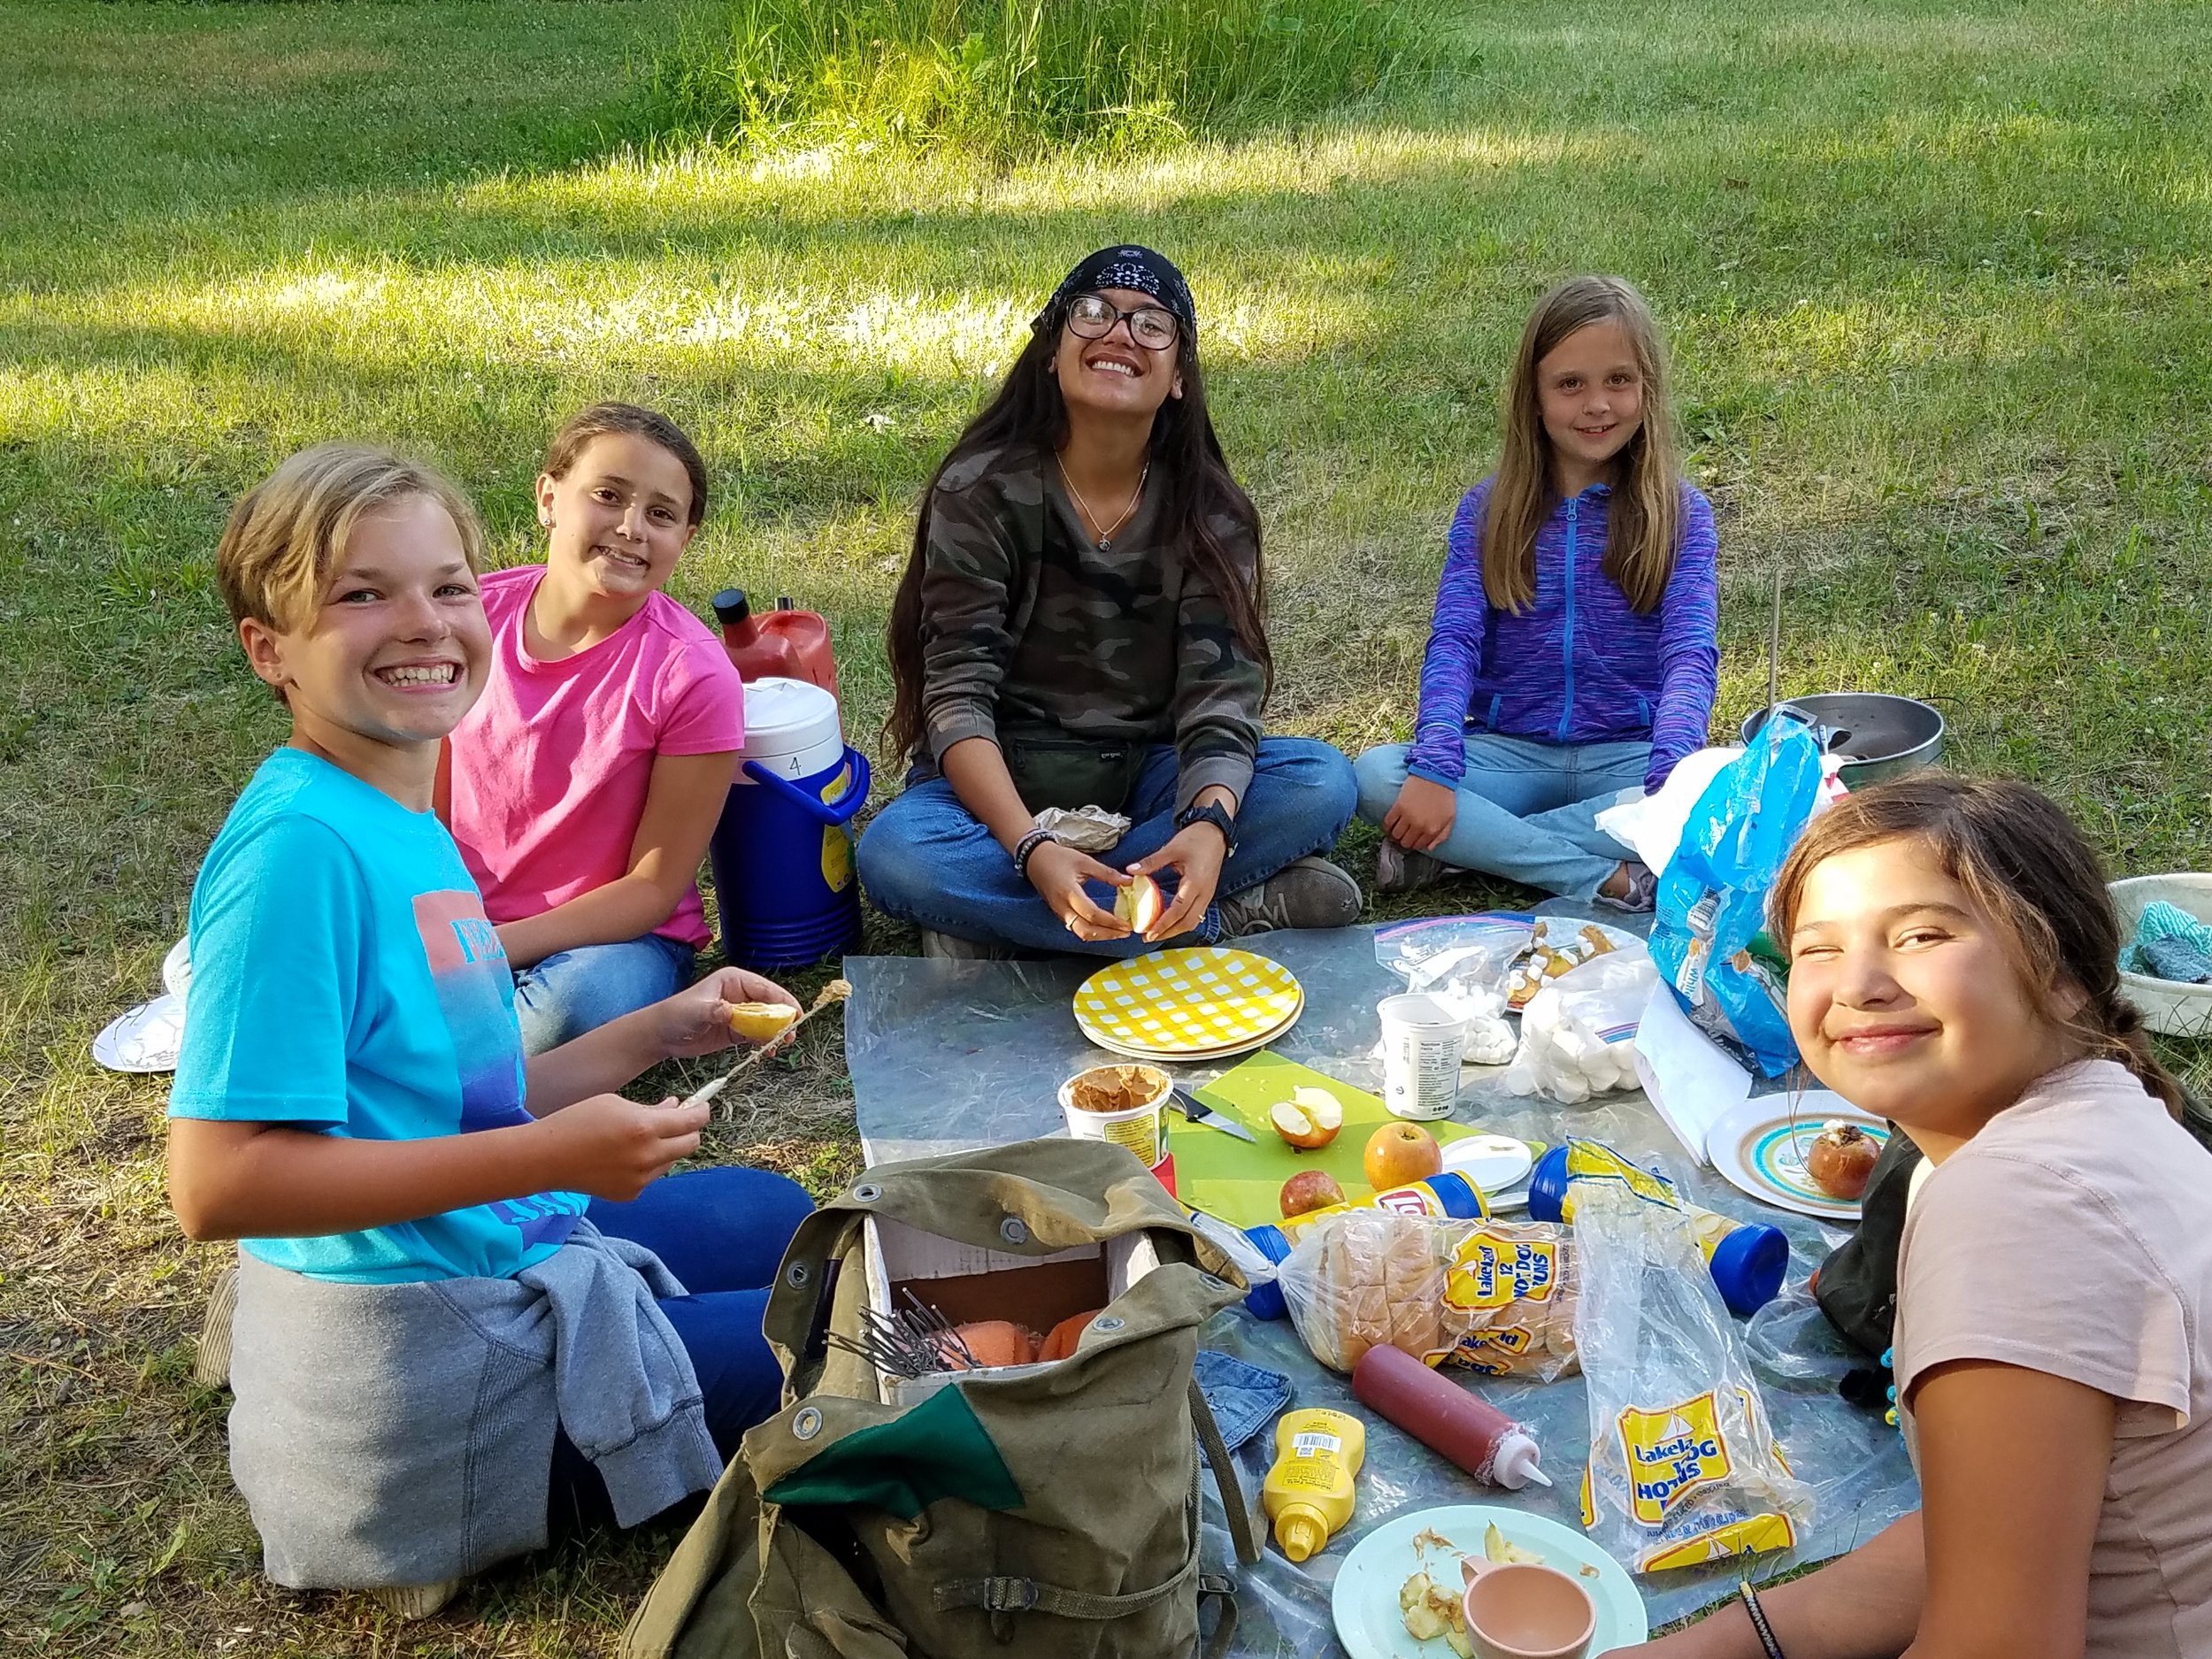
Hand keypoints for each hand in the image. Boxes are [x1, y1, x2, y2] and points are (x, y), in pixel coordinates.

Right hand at [535, 1093, 707, 1201]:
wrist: (547, 1157)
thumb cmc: (578, 1121)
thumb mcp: (616, 1104)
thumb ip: (652, 1108)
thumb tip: (676, 1107)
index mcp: (645, 1128)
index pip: (691, 1122)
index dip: (700, 1111)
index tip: (701, 1107)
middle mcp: (648, 1156)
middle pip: (690, 1144)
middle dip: (689, 1131)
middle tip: (677, 1122)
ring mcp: (641, 1179)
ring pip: (672, 1161)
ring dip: (666, 1148)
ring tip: (639, 1139)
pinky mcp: (631, 1194)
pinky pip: (652, 1176)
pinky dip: (647, 1165)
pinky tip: (623, 1158)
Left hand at [654, 967, 802, 1059]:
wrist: (661, 1035)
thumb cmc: (676, 1014)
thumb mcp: (696, 1009)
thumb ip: (714, 1009)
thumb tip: (729, 1011)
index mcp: (734, 980)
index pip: (765, 989)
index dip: (782, 1001)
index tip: (795, 1014)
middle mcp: (740, 994)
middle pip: (771, 1005)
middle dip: (783, 1019)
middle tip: (790, 1034)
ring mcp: (740, 1013)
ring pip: (767, 1022)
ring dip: (776, 1033)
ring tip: (781, 1045)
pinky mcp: (736, 1031)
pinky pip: (757, 1035)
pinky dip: (765, 1043)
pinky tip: (768, 1052)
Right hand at [1025, 840, 1131, 941]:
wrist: (1035, 859)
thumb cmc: (1059, 858)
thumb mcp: (1085, 861)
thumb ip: (1107, 873)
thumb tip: (1129, 881)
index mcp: (1069, 892)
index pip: (1091, 914)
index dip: (1110, 921)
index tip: (1126, 924)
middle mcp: (1062, 907)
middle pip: (1085, 930)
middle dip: (1107, 934)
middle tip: (1125, 932)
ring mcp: (1059, 912)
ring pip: (1080, 932)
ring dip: (1100, 935)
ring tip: (1118, 932)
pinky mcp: (1059, 913)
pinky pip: (1076, 928)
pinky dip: (1092, 931)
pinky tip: (1104, 927)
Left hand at [1130, 820, 1227, 941]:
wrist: (1215, 831)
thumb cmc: (1195, 838)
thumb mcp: (1172, 848)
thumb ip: (1152, 862)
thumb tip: (1130, 871)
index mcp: (1195, 882)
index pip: (1178, 910)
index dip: (1163, 924)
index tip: (1148, 933)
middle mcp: (1204, 893)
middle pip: (1188, 922)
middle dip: (1168, 933)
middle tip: (1148, 937)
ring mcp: (1208, 894)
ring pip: (1193, 921)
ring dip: (1175, 929)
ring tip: (1156, 933)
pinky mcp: (1207, 893)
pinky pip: (1195, 914)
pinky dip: (1182, 921)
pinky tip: (1168, 922)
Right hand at [1382, 776, 1456, 851]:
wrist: (1435, 775)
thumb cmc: (1444, 795)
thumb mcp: (1450, 818)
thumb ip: (1442, 835)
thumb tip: (1429, 848)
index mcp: (1432, 830)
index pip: (1418, 845)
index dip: (1414, 844)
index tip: (1412, 840)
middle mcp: (1419, 826)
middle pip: (1405, 842)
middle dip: (1404, 841)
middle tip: (1404, 836)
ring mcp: (1407, 817)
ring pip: (1395, 835)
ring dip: (1394, 835)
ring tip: (1396, 832)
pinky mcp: (1398, 807)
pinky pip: (1388, 823)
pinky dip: (1386, 827)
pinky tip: (1388, 826)